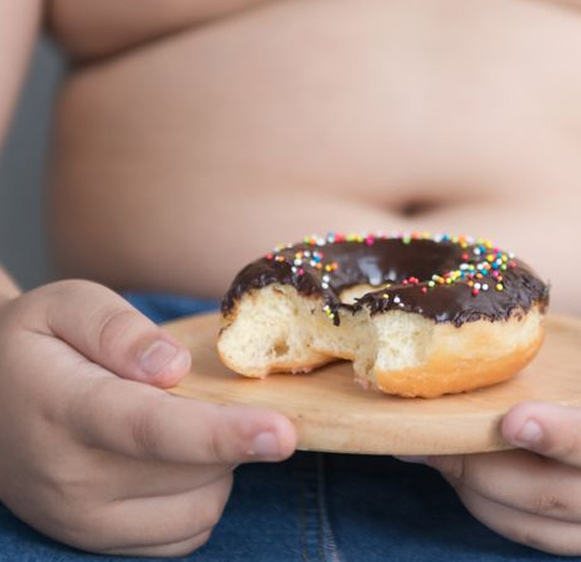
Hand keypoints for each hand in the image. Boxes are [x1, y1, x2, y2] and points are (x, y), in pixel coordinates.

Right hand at [0, 280, 295, 556]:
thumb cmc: (33, 345)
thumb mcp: (65, 305)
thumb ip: (118, 328)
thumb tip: (174, 366)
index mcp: (67, 409)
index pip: (153, 429)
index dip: (223, 434)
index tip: (283, 433)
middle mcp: (72, 479)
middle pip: (195, 469)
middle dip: (226, 430)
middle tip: (199, 394)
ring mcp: (84, 521)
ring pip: (203, 504)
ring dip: (218, 465)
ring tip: (181, 423)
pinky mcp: (101, 542)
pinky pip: (188, 531)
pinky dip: (202, 496)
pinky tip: (177, 461)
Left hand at [428, 307, 580, 555]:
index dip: (565, 437)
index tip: (509, 417)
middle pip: (570, 496)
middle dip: (493, 469)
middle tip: (434, 434)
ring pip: (550, 528)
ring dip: (484, 496)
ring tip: (431, 454)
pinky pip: (552, 539)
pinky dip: (500, 514)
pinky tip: (464, 476)